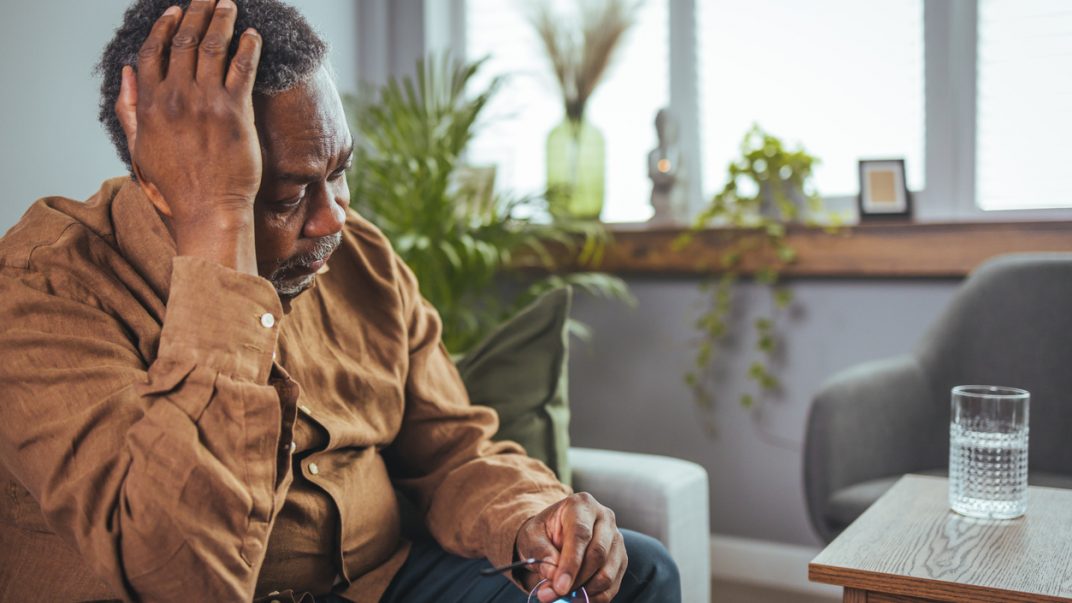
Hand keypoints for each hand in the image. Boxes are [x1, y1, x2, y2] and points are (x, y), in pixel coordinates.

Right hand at [115, 0, 261, 272]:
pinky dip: (248, 47)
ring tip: (228, 5)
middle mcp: (176, 97)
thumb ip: (129, 108)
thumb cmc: (175, 186)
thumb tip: (125, 73)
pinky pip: (242, 69)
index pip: (153, 52)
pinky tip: (252, 35)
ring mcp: (206, 103)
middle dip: (196, 13)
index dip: (164, 27)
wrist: (208, 210)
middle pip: (184, 42)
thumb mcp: (139, 148)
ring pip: (213, 47)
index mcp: (151, 104)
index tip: (175, 11)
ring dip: (221, 20)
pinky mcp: (236, 112)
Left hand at [515, 493, 626, 602]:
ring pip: (607, 573)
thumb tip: (552, 574)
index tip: (559, 586)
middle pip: (597, 554)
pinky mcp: (620, 559)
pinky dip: (594, 598)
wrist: (555, 535)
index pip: (580, 534)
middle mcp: (605, 518)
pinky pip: (612, 585)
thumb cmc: (543, 533)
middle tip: (554, 595)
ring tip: (563, 597)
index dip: (570, 563)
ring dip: (584, 592)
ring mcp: (616, 539)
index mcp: (582, 505)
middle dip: (576, 580)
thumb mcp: (531, 537)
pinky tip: (577, 599)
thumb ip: (540, 552)